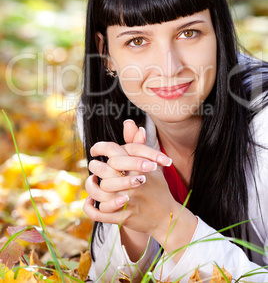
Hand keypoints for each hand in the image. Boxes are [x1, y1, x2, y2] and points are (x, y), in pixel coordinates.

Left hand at [83, 120, 178, 240]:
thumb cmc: (157, 187)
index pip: (114, 152)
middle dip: (95, 166)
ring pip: (99, 192)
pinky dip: (90, 208)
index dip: (100, 147)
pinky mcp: (123, 218)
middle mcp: (133, 183)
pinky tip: (89, 201)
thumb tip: (130, 122)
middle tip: (94, 165)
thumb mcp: (151, 164)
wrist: (167, 217)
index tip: (94, 149)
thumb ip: (137, 145)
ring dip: (91, 186)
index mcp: (139, 168)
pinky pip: (99, 213)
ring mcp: (128, 201)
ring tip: (92, 181)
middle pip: (104, 170)